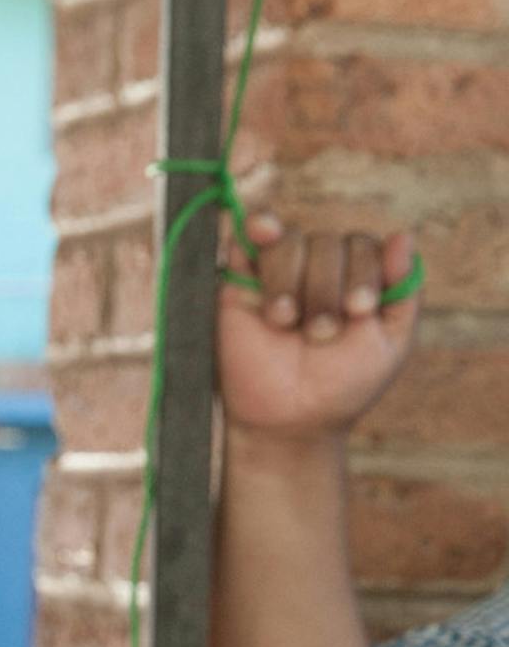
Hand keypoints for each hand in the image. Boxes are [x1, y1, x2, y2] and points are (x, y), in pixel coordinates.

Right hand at [216, 213, 420, 442]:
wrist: (286, 420)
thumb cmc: (341, 385)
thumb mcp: (390, 343)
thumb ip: (403, 290)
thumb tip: (404, 235)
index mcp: (357, 276)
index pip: (363, 247)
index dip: (363, 274)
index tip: (358, 311)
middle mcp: (320, 267)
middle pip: (327, 244)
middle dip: (325, 290)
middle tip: (319, 334)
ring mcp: (280, 271)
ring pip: (291, 242)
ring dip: (290, 282)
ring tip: (285, 322)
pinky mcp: (241, 279)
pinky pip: (251, 236)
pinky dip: (259, 226)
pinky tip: (264, 229)